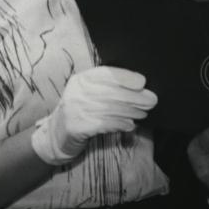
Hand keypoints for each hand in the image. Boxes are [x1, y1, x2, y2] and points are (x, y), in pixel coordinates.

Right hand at [31, 66, 155, 165]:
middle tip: (151, 101)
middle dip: (135, 97)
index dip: (126, 77)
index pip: (106, 73)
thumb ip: (108, 88)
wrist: (56, 135)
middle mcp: (77, 92)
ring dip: (131, 111)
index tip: (142, 82)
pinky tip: (130, 125)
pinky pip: (104, 124)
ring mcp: (74, 109)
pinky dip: (121, 124)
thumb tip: (139, 87)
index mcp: (81, 79)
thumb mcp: (89, 94)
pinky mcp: (76, 127)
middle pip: (111, 92)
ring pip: (110, 109)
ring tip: (143, 113)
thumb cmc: (80, 112)